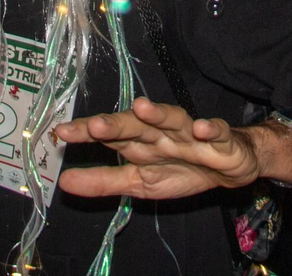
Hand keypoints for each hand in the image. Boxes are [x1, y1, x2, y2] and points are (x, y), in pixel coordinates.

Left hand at [55, 96, 262, 199]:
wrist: (228, 169)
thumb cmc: (180, 170)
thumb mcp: (139, 183)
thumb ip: (103, 181)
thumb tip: (63, 182)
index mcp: (140, 142)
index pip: (109, 133)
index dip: (87, 132)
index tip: (63, 132)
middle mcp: (161, 132)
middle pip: (136, 124)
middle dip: (117, 123)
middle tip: (95, 125)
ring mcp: (190, 133)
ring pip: (172, 119)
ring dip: (158, 113)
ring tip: (142, 108)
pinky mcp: (220, 138)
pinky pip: (215, 131)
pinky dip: (209, 129)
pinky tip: (200, 129)